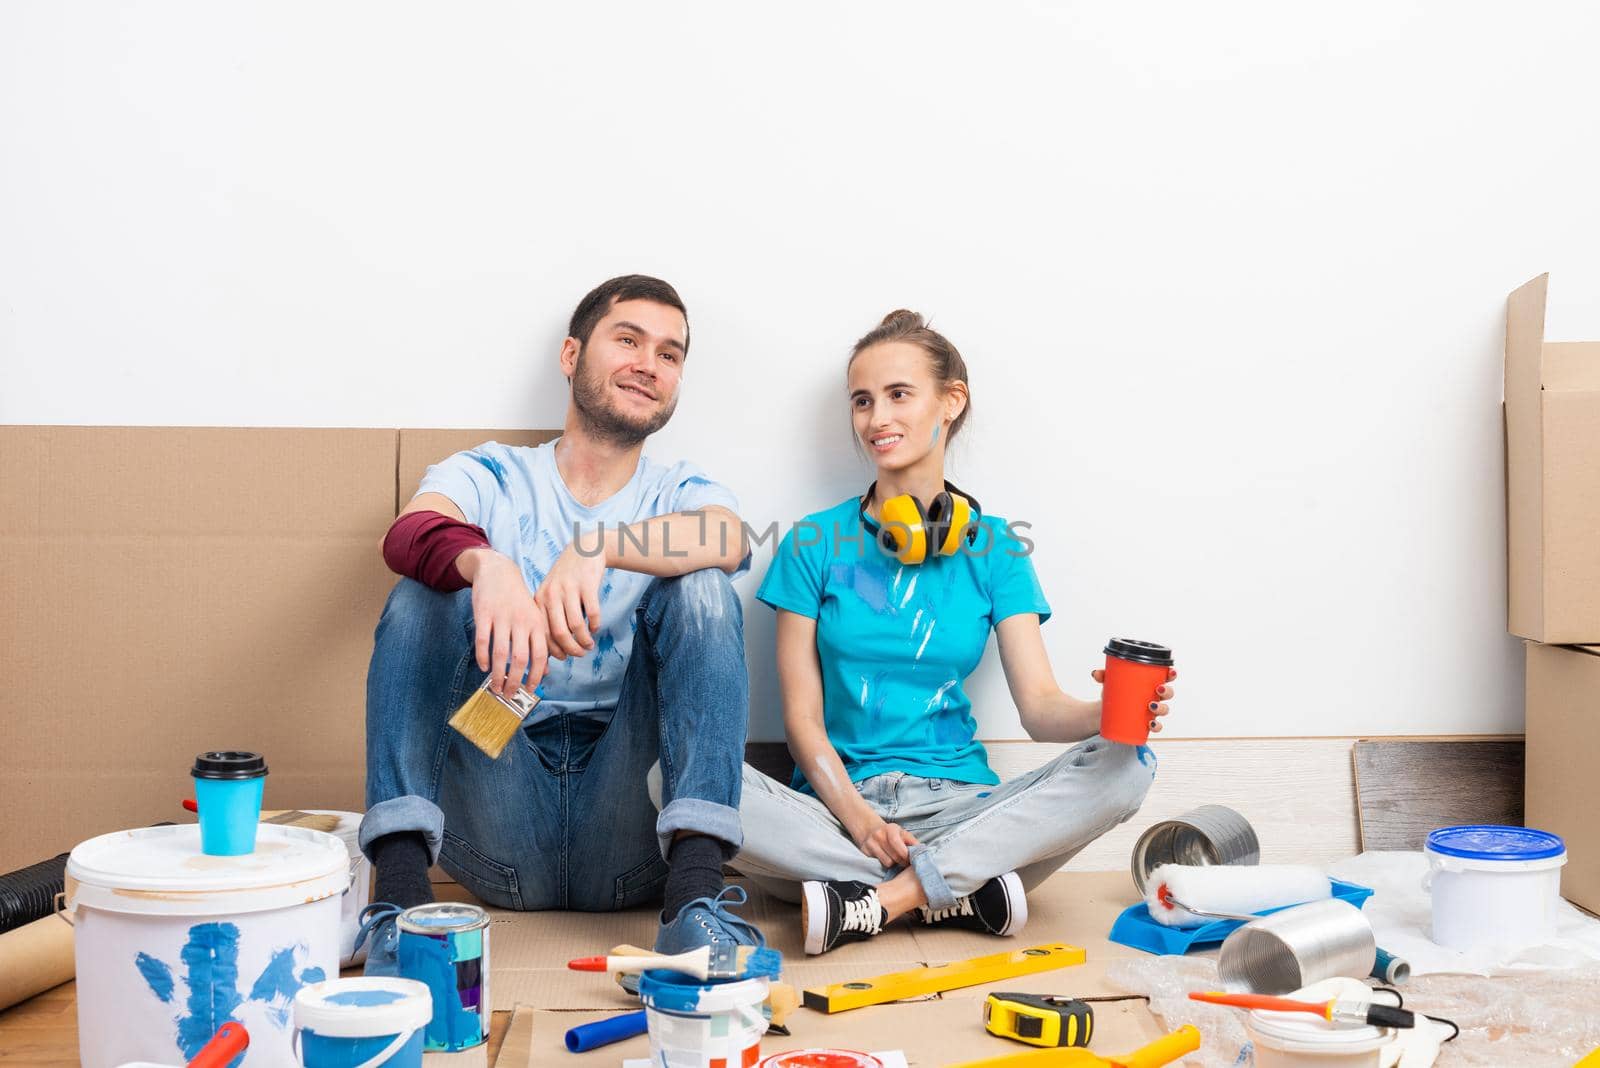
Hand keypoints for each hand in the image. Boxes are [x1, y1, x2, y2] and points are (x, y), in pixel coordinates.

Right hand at [458, 549, 548, 696]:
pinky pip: (482, 640)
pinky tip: (484, 668)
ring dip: (498, 674)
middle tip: (509, 695)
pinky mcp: (483, 614)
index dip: (535, 675)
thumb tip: (545, 672)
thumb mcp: (534, 618)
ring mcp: (502, 618)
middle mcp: (521, 621)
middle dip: (515, 681)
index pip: (540, 655)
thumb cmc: (518, 600)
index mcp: (536, 623)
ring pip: (500, 653)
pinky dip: (482, 657)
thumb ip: (539, 643)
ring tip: (495, 687)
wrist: (498, 571)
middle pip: (521, 658)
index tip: (530, 690)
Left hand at [534, 541, 606, 659]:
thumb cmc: (567, 579)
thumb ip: (549, 617)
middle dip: (571, 650)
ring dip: (585, 641)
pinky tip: (595, 628)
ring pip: (576, 626)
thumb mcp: (551, 594)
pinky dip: (595, 626)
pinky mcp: (587, 585)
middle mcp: (551, 595)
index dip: (554, 650)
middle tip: (580, 654)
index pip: (542, 634)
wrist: (583, 550)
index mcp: (539, 600)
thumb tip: (553, 652)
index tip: (564, 658)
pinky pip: (592, 614)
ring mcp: (569, 589)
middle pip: (560, 633)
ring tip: (589, 645)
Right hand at [850, 817, 918, 868]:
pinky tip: (886, 859)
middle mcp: (879, 835)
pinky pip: (878, 864)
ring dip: (893, 864)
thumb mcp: (902, 833)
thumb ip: (913, 842)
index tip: (910, 859)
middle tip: (905, 862)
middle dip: (902, 861)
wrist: (870, 829)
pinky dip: (884, 864)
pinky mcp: (864, 851)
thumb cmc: (891, 833)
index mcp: (891, 829)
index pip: (897, 843)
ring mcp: (870, 843)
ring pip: (887, 863)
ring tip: (895, 860)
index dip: (905, 854)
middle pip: (894, 856)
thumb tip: (924, 852)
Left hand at [1091, 666, 1177, 732]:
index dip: (1172, 675)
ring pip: (1165, 709)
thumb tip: (1095, 673)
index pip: (1166, 678)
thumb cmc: (1112, 694)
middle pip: (1168, 694)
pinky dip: (1156, 726)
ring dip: (1161, 708)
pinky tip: (1151, 724)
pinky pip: (1157, 727)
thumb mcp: (1109, 683)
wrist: (1104, 714)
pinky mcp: (1146, 724)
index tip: (1171, 672)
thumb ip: (1103, 676)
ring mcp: (1152, 712)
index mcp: (1151, 684)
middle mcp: (1155, 697)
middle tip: (1158, 689)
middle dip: (1167, 691)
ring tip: (1151, 706)